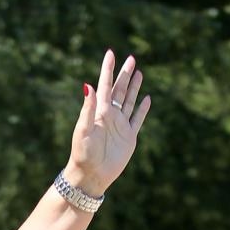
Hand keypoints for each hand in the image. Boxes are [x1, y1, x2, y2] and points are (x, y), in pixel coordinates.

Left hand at [65, 50, 150, 196]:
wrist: (90, 176)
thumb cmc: (83, 154)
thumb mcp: (83, 130)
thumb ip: (87, 108)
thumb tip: (89, 85)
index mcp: (99, 112)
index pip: (105, 86)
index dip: (108, 70)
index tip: (110, 53)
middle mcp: (110, 116)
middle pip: (120, 90)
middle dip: (124, 74)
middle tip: (131, 58)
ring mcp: (120, 126)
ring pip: (129, 102)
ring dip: (133, 87)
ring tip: (138, 72)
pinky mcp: (129, 138)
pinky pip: (137, 120)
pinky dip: (142, 109)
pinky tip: (146, 99)